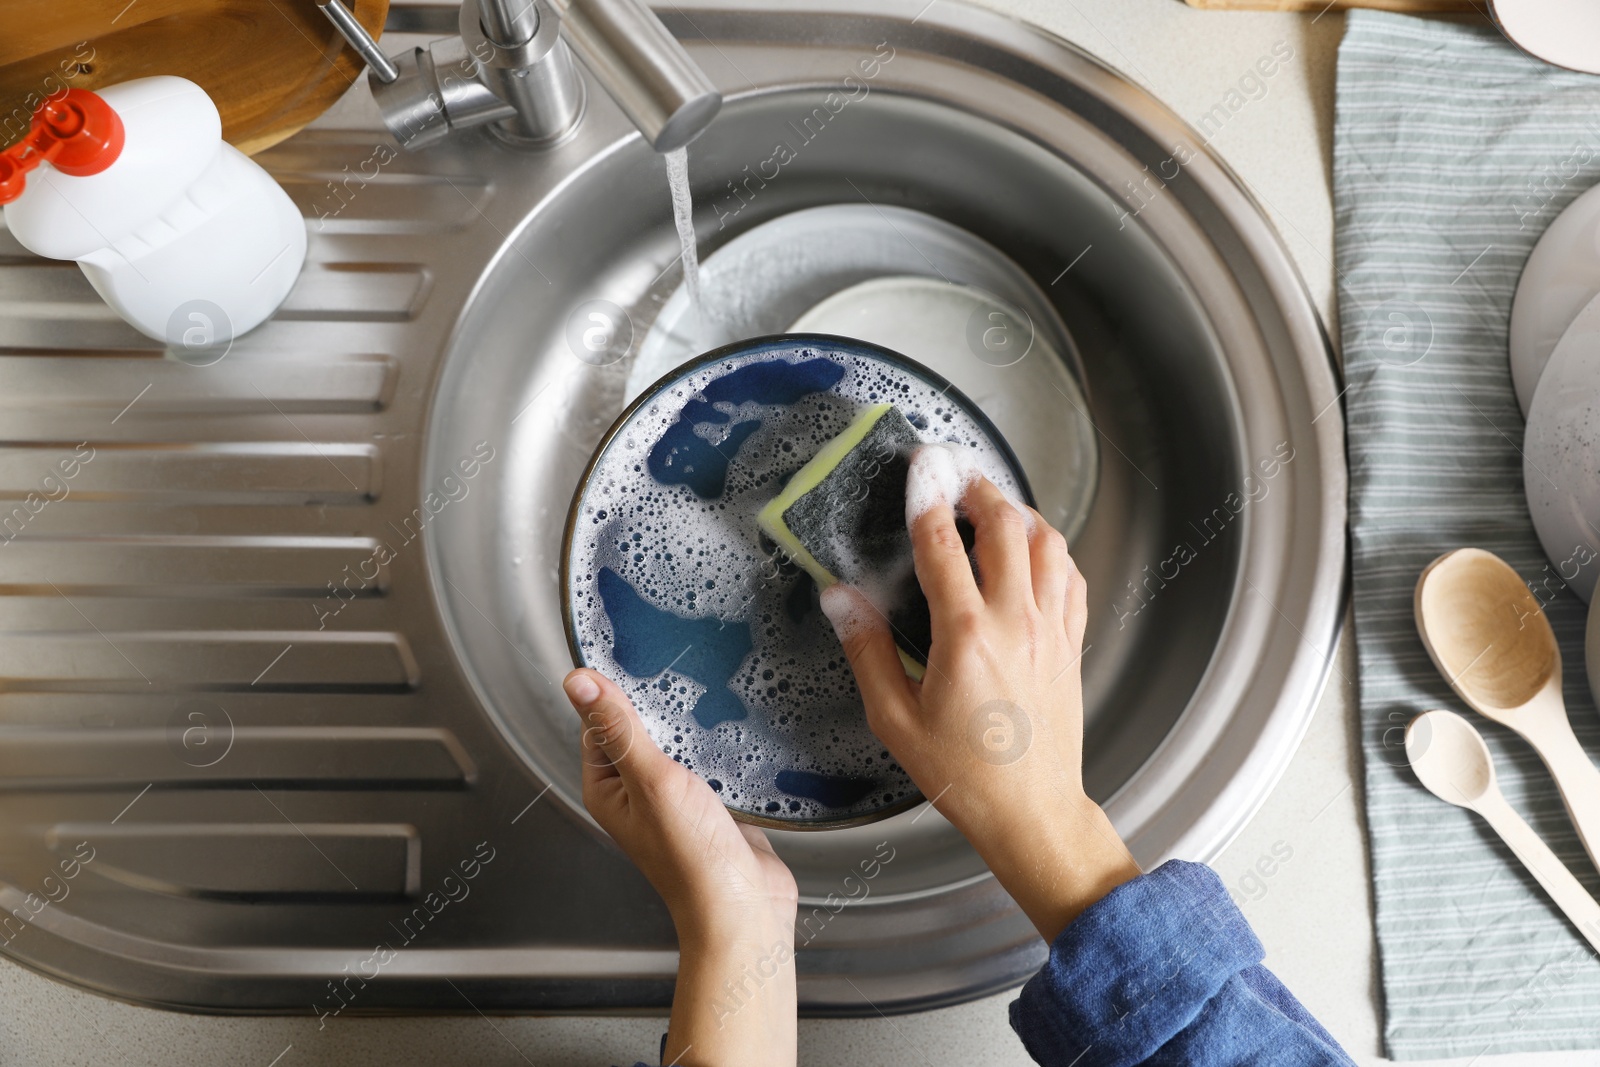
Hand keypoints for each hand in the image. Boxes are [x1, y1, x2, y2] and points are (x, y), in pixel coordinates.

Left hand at [564, 668, 797, 1066]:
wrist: (745, 905)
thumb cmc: (692, 858)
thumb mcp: (651, 780)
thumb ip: (618, 728)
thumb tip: (579, 682)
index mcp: (607, 790)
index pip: (599, 724)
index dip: (614, 692)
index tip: (633, 659)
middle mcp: (637, 794)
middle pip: (640, 730)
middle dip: (659, 706)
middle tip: (677, 675)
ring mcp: (675, 799)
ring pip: (677, 743)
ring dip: (691, 725)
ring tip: (707, 699)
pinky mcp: (712, 803)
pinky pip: (709, 760)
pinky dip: (719, 744)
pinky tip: (732, 730)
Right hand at [819, 455, 1139, 941]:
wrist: (1032, 812)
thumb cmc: (965, 775)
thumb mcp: (895, 719)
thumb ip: (867, 651)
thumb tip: (841, 599)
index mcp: (966, 636)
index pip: (943, 544)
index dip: (928, 497)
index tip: (919, 468)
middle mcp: (1016, 623)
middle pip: (1005, 525)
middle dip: (978, 487)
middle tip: (955, 471)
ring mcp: (1051, 630)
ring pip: (1047, 542)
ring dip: (1019, 512)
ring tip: (992, 503)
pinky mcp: (1072, 644)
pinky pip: (1071, 576)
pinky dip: (1051, 549)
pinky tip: (1033, 550)